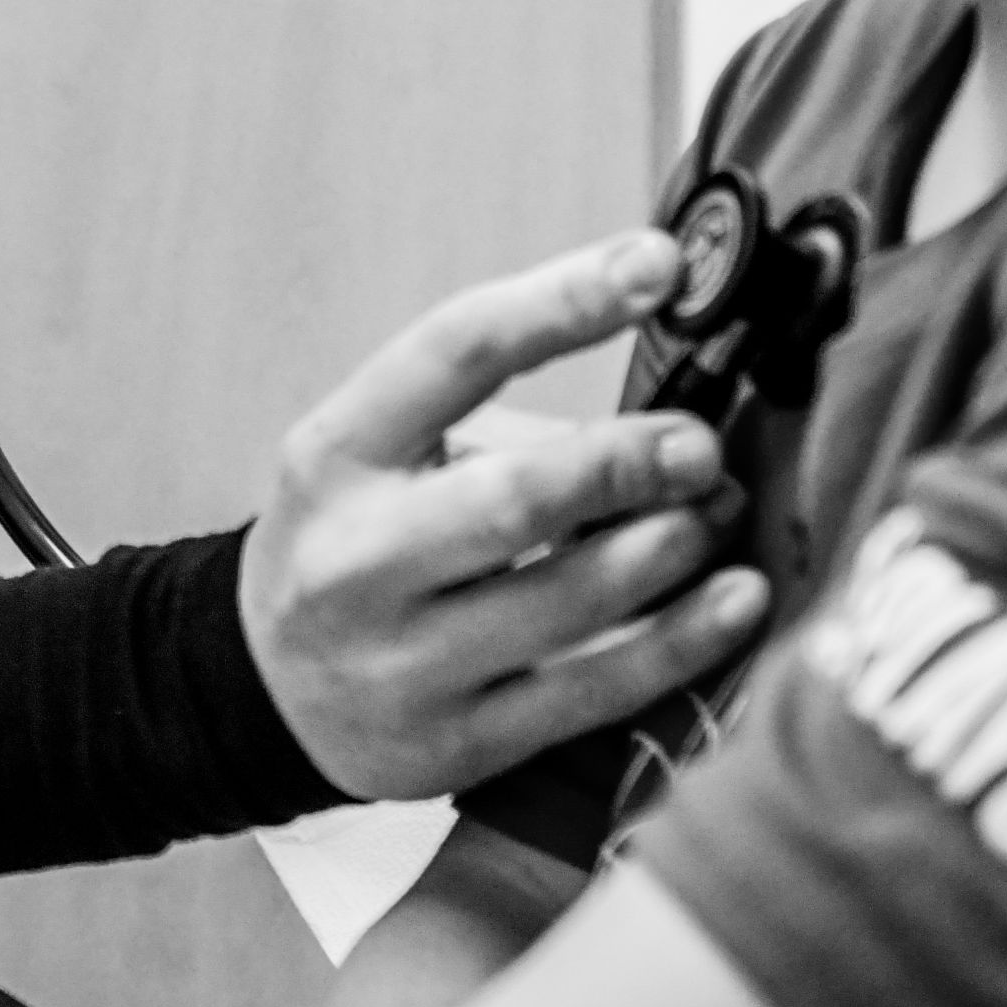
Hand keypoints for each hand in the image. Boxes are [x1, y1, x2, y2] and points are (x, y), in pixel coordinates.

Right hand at [239, 230, 769, 800]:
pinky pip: (591, 692)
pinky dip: (682, 641)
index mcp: (337, 452)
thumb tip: (673, 423)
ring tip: (720, 511)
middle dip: (630, 461)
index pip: (456, 350)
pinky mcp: (456, 744)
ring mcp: (401, 660)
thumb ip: (508, 431)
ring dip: (670, 548)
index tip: (659, 262)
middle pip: (516, 496)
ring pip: (566, 601)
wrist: (267, 691)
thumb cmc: (360, 541)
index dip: (565, 299)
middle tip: (700, 444)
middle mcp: (357, 557)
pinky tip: (738, 599)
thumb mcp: (386, 459)